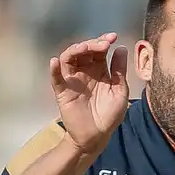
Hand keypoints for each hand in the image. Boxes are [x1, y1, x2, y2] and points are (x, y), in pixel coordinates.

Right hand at [50, 32, 128, 152]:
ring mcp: (72, 80)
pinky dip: (54, 70)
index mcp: (100, 70)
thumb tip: (121, 48)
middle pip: (83, 51)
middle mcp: (85, 72)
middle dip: (92, 44)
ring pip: (68, 59)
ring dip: (75, 50)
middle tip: (103, 44)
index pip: (98, 50)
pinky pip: (56, 79)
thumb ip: (119, 71)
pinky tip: (54, 62)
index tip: (112, 37)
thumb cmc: (110, 115)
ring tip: (84, 47)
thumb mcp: (119, 91)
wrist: (97, 136)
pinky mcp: (63, 92)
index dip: (104, 41)